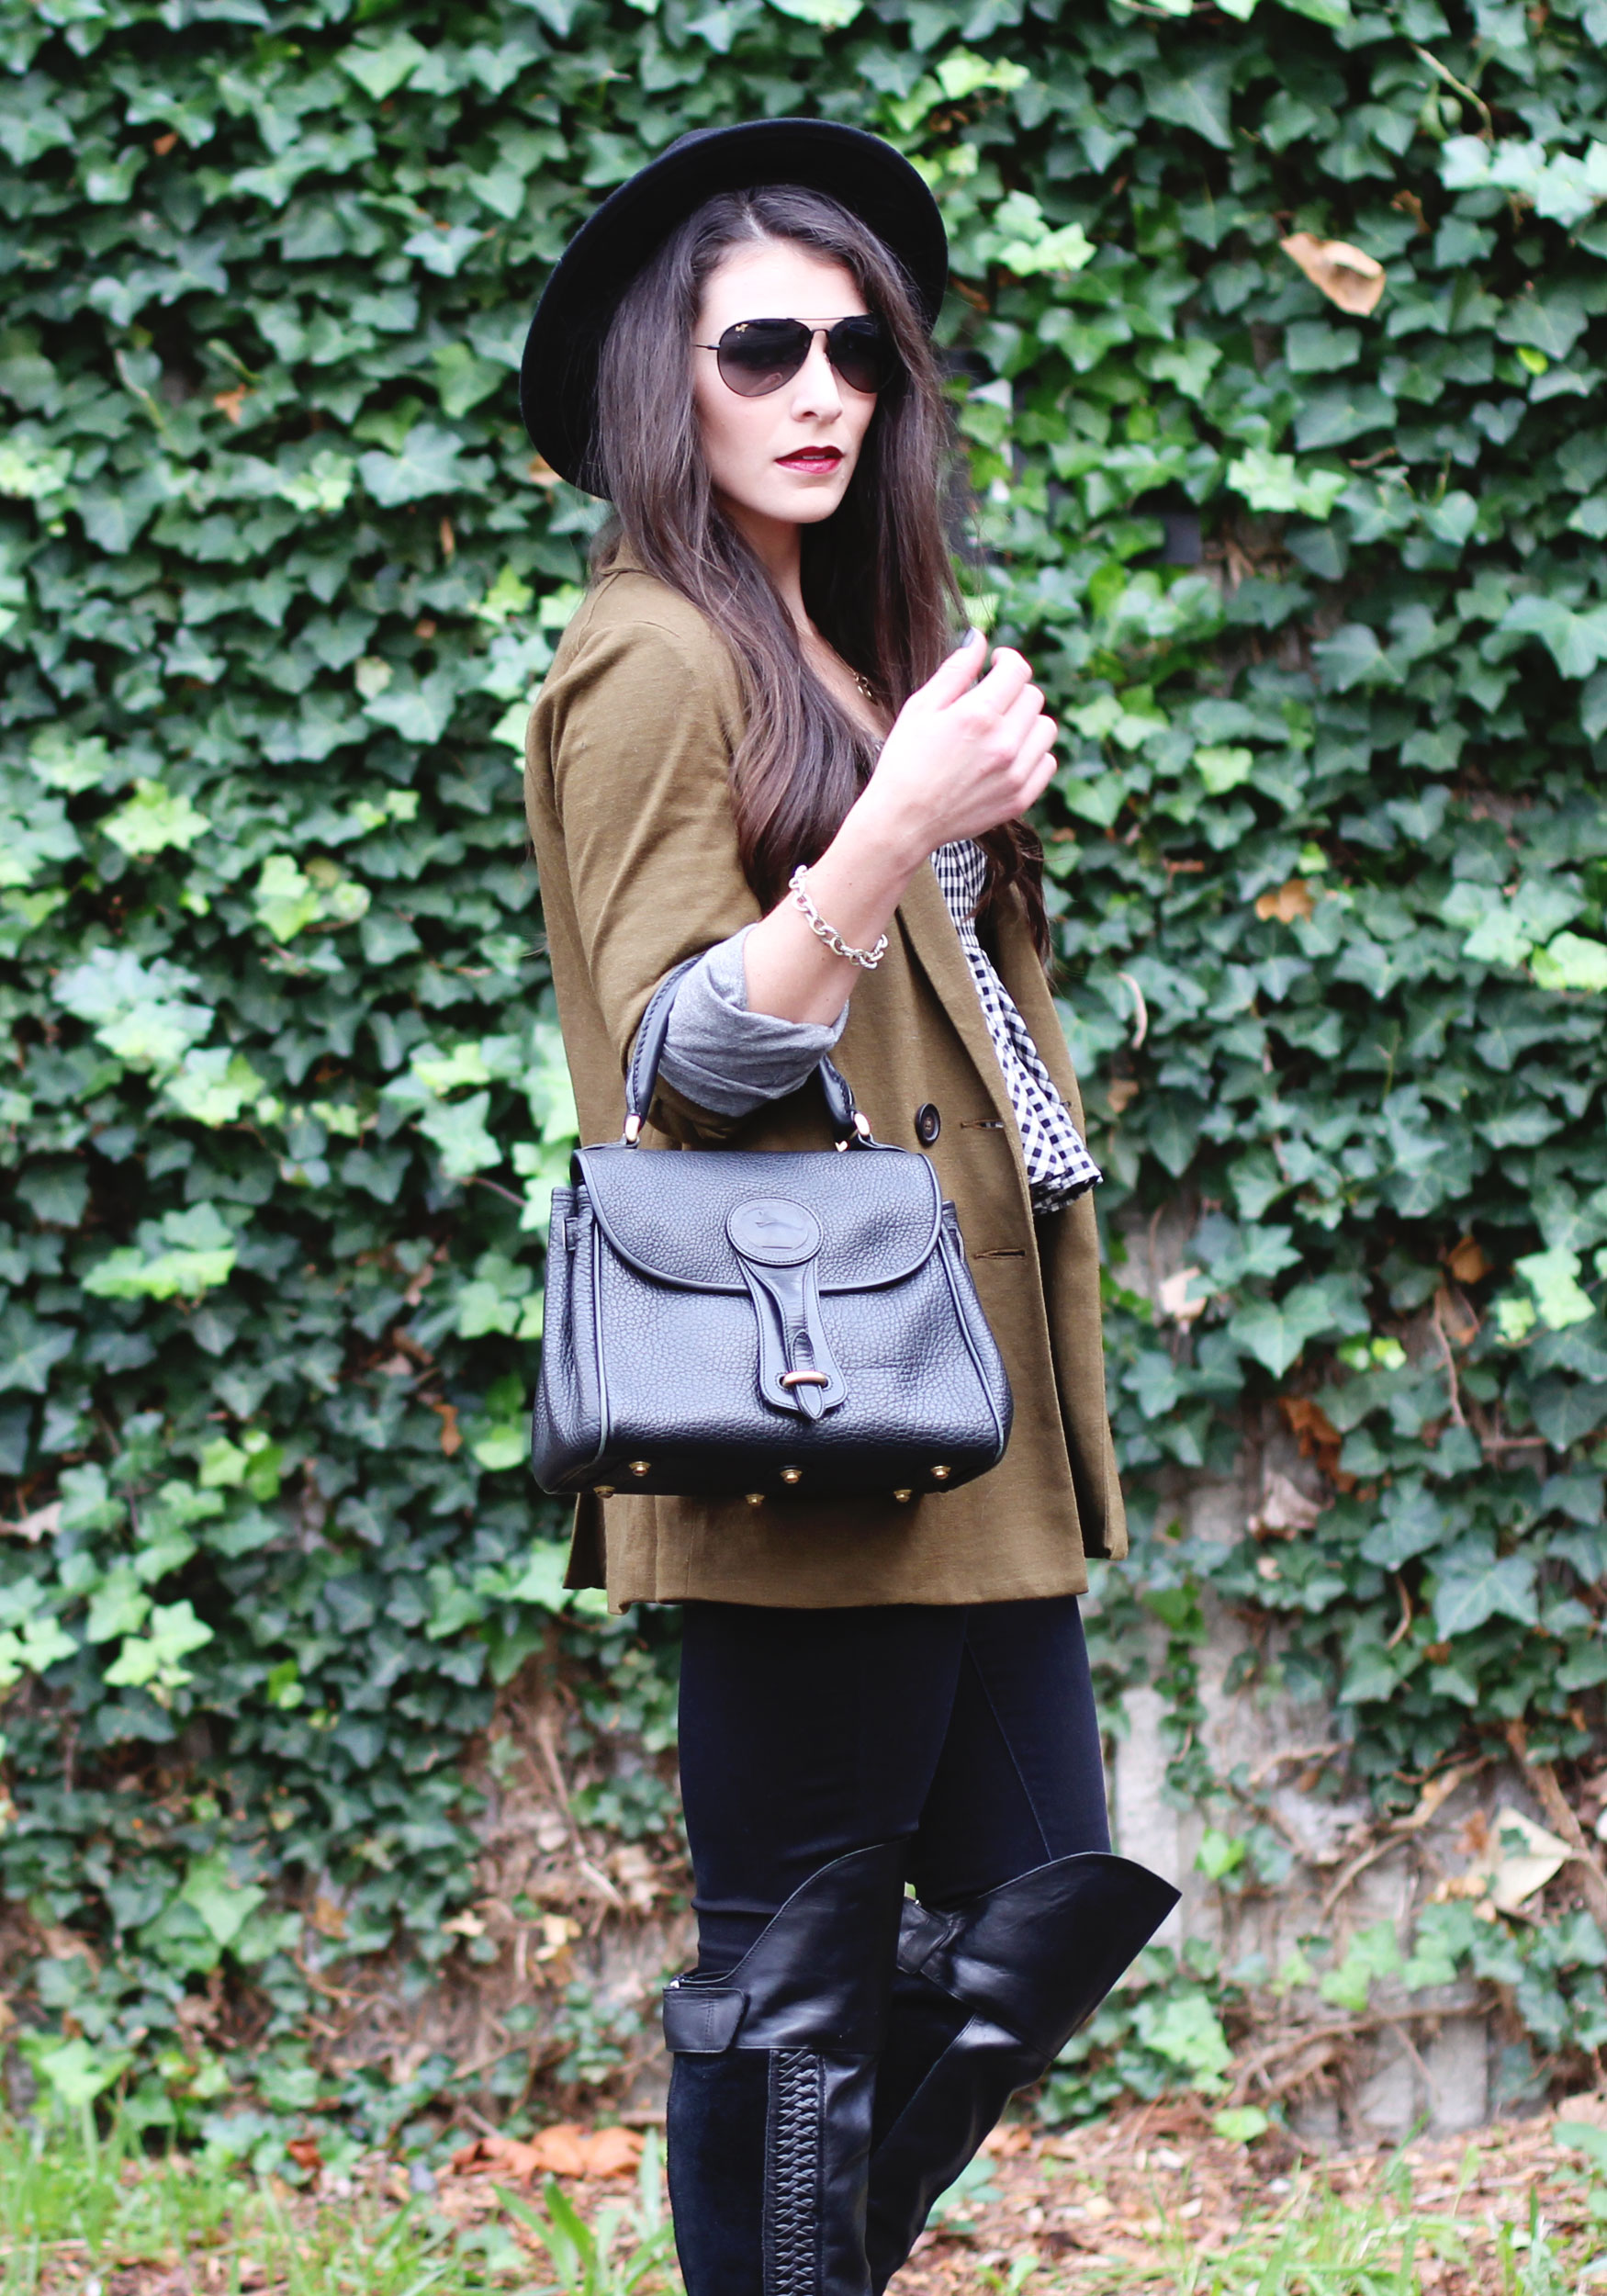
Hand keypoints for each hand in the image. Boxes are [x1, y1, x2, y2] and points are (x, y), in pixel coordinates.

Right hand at [856, 631, 1057, 864]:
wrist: (903, 820)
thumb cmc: (905, 761)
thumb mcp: (921, 708)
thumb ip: (955, 670)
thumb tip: (979, 638)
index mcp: (977, 714)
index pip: (1017, 670)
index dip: (1007, 660)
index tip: (996, 663)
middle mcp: (1004, 743)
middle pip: (1034, 697)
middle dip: (1014, 691)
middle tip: (991, 701)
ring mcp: (1016, 773)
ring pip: (1045, 728)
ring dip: (1027, 721)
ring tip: (1001, 729)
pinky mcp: (1020, 798)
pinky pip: (1047, 762)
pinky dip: (1033, 754)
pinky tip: (1008, 756)